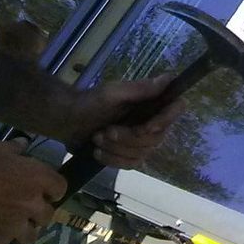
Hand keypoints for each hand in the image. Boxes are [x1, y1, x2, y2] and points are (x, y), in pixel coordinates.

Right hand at [0, 139, 65, 243]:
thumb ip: (14, 148)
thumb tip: (23, 144)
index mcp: (37, 179)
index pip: (60, 188)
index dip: (52, 189)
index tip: (43, 190)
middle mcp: (32, 205)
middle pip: (48, 215)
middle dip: (38, 212)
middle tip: (24, 208)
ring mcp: (16, 227)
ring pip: (30, 236)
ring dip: (23, 231)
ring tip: (11, 225)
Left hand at [67, 74, 183, 170]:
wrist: (67, 121)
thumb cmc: (89, 102)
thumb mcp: (113, 93)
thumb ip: (140, 89)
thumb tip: (169, 79)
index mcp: (151, 101)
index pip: (176, 109)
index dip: (165, 121)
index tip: (145, 126)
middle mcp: (152, 119)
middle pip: (157, 138)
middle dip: (128, 139)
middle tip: (105, 131)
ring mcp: (140, 139)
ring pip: (143, 153)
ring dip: (117, 149)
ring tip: (97, 139)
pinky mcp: (128, 154)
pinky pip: (131, 164)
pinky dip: (113, 160)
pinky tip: (98, 152)